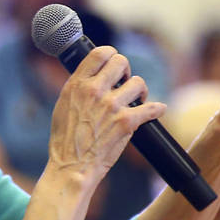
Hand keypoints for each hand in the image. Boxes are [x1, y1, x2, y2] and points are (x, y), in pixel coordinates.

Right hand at [48, 46, 165, 185]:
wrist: (72, 166)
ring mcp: (111, 106)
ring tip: (136, 101)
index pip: (100, 53)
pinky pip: (152, 108)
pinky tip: (156, 111)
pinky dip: (156, 109)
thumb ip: (78, 88)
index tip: (114, 64)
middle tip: (124, 84)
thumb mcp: (63, 106)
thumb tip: (93, 76)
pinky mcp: (126, 122)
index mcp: (76, 85)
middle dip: (126, 72)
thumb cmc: (65, 140)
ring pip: (138, 83)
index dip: (111, 55)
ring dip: (140, 92)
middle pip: (121, 62)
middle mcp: (94, 91)